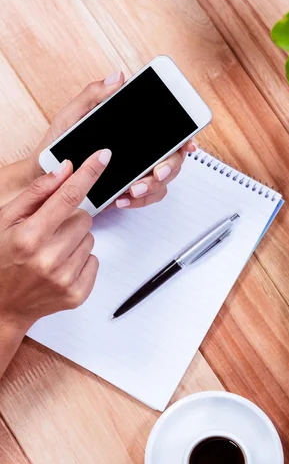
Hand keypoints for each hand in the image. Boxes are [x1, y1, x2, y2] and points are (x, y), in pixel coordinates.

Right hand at [0, 149, 110, 374]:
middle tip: (47, 232)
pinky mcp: (77, 294)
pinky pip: (94, 260)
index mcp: (29, 237)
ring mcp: (65, 279)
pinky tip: (59, 267)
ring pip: (90, 238)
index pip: (68, 196)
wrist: (1, 307)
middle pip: (84, 218)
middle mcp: (49, 259)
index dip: (88, 173)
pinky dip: (80, 260)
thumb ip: (36, 194)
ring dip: (74, 240)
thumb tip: (65, 170)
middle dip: (69, 219)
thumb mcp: (4, 220)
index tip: (104, 156)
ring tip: (50, 252)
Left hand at [31, 71, 195, 209]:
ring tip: (133, 188)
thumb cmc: (57, 145)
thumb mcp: (71, 117)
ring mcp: (137, 172)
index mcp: (132, 130)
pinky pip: (146, 199)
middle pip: (173, 159)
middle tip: (156, 171)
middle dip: (169, 167)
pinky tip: (123, 197)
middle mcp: (140, 151)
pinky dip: (138, 200)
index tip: (187, 142)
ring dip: (152, 186)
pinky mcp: (129, 192)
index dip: (185, 136)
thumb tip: (117, 78)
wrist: (44, 177)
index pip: (168, 131)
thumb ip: (93, 96)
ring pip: (163, 182)